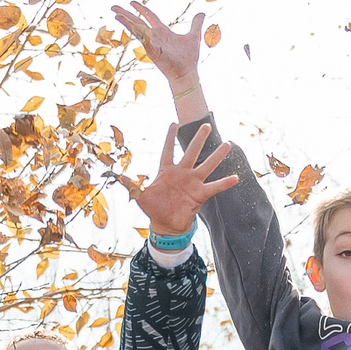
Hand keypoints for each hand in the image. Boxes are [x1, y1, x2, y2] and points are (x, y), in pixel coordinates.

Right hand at [111, 1, 208, 93]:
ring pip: (136, 29)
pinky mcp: (151, 50)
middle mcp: (154, 36)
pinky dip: (136, 30)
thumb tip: (202, 13)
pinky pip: (142, 38)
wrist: (187, 72)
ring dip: (125, 21)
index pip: (148, 16)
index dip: (140, 8)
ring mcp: (151, 43)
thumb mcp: (194, 36)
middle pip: (137, 21)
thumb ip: (196, 24)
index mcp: (162, 31)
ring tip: (115, 14)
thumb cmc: (189, 58)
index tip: (132, 2)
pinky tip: (128, 23)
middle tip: (113, 7)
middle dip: (125, 14)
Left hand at [117, 124, 239, 236]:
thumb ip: (130, 184)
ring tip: (227, 145)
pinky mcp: (200, 195)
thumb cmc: (153, 209)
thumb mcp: (140, 196)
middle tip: (206, 125)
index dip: (170, 138)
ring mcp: (192, 183)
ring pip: (206, 166)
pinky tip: (235, 177)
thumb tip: (115, 175)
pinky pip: (214, 187)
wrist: (165, 225)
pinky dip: (224, 183)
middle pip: (191, 152)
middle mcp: (181, 174)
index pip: (168, 150)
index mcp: (166, 171)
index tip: (174, 124)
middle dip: (198, 139)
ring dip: (216, 156)